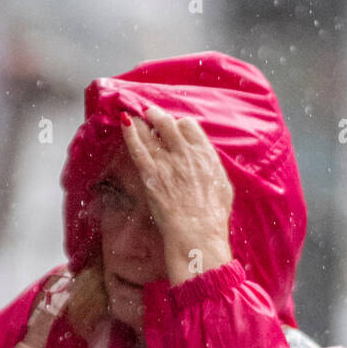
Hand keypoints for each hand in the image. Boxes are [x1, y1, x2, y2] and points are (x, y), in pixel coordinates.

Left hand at [121, 104, 233, 284]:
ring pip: (150, 131)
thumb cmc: (213, 217)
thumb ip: (213, 169)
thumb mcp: (223, 187)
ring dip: (141, 121)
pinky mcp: (150, 174)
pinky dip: (130, 133)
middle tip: (150, 114)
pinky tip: (123, 123)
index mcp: (205, 154)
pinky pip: (138, 148)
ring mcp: (166, 162)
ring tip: (134, 115)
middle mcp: (185, 152)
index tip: (174, 128)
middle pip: (168, 123)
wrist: (197, 233)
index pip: (189, 126)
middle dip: (157, 116)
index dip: (179, 125)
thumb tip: (208, 162)